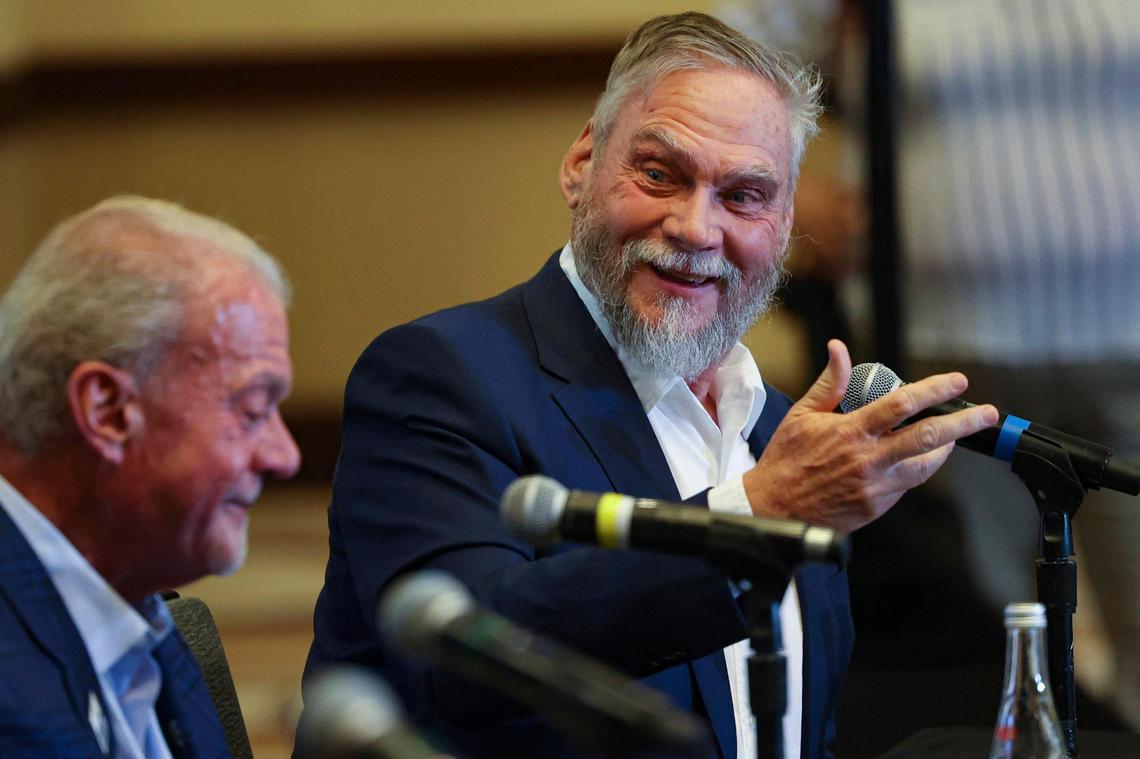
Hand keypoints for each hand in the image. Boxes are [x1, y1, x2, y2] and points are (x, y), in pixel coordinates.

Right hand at [743, 340, 998, 531]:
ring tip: (956, 437)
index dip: (933, 390)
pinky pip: (906, 485)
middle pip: (927, 438)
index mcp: (850, 431)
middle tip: (986, 414)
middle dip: (963, 424)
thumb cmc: (786, 459)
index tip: (955, 381)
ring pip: (924, 466)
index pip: (901, 405)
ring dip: (946, 450)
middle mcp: (868, 459)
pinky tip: (916, 459)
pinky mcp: (876, 506)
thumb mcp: (802, 413)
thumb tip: (839, 349)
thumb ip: (830, 382)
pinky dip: (916, 469)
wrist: (774, 507)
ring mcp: (875, 486)